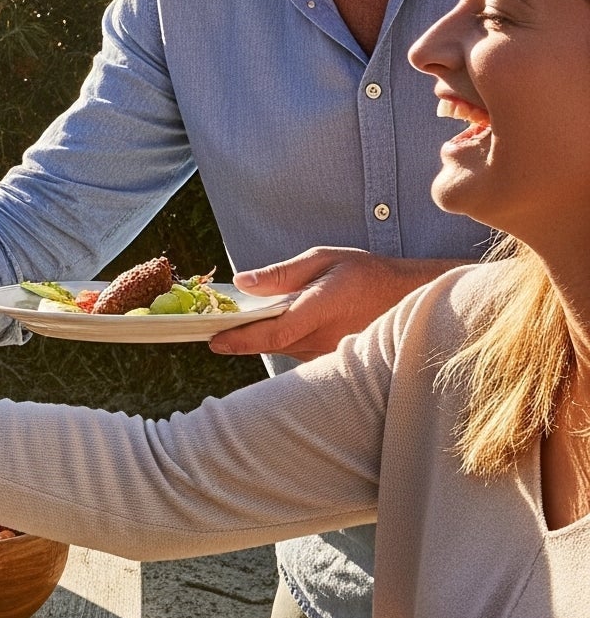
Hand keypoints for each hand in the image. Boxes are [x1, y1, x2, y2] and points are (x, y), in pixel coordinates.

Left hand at [211, 249, 443, 357]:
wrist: (407, 297)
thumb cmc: (363, 274)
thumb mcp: (322, 260)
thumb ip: (281, 274)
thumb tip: (242, 282)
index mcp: (321, 309)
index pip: (275, 332)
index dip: (242, 339)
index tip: (214, 340)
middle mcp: (325, 338)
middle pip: (272, 345)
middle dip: (240, 340)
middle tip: (209, 332)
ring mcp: (331, 352)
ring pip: (283, 350)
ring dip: (258, 341)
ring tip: (232, 326)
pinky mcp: (334, 357)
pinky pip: (297, 352)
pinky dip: (278, 342)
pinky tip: (266, 329)